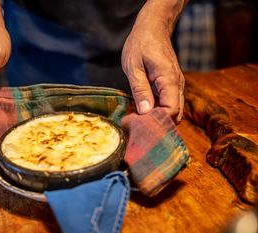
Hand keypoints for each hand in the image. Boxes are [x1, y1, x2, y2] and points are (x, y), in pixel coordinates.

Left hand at [121, 0, 185, 122]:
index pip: (171, 110)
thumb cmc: (141, 44)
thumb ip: (140, 89)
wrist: (153, 28)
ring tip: (140, 120)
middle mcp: (177, 84)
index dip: (157, 120)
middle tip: (139, 126)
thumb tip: (145, 112)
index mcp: (168, 80)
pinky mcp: (171, 85)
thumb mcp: (134, 67)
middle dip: (159, 123)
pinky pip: (169, 103)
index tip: (140, 124)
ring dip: (159, 117)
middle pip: (175, 114)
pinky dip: (159, 110)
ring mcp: (176, 85)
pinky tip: (144, 111)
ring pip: (173, 110)